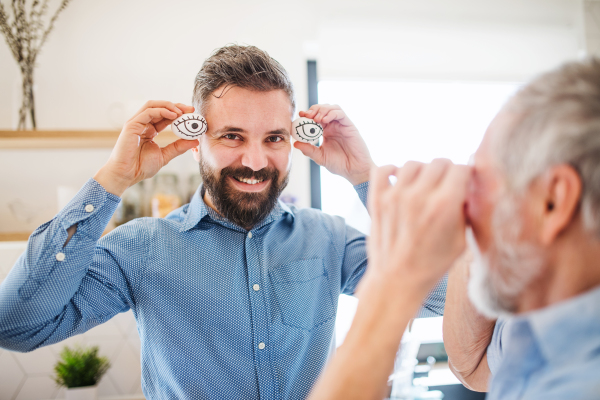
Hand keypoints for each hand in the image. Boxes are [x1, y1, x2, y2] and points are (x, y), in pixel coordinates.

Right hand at [94, 101, 198, 195]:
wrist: (127, 175)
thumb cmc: (141, 167)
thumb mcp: (165, 155)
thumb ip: (178, 147)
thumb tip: (195, 141)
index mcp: (150, 130)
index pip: (165, 116)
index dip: (179, 113)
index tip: (192, 113)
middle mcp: (143, 124)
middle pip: (160, 107)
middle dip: (176, 106)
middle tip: (190, 109)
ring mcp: (136, 123)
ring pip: (153, 106)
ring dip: (169, 106)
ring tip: (182, 112)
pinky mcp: (131, 125)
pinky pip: (147, 112)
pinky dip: (161, 111)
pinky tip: (172, 115)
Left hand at [294, 104, 374, 185]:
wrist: (354, 170)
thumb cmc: (339, 165)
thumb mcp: (320, 157)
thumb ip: (308, 150)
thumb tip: (295, 143)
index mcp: (326, 132)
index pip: (315, 117)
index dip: (307, 114)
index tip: (300, 116)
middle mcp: (334, 126)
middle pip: (323, 109)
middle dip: (314, 109)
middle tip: (307, 115)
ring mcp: (341, 125)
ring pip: (332, 108)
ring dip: (322, 110)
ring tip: (316, 119)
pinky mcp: (349, 125)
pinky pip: (340, 113)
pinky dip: (331, 113)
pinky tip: (324, 120)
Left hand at [364, 159, 470, 295]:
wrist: (396, 280)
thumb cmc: (432, 264)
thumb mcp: (461, 239)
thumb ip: (466, 209)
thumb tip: (471, 186)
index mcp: (444, 205)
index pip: (461, 168)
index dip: (466, 175)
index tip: (465, 183)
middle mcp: (419, 196)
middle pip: (440, 162)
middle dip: (447, 172)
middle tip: (446, 186)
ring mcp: (395, 196)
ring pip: (414, 163)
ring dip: (423, 171)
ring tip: (425, 186)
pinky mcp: (377, 199)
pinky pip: (383, 169)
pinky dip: (392, 170)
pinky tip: (401, 182)